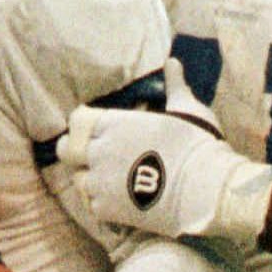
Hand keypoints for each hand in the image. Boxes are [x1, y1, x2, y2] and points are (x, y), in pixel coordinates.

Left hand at [57, 60, 271, 246]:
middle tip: (90, 157)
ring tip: (112, 183)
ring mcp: (100, 182)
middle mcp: (99, 151)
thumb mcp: (188, 109)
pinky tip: (122, 202)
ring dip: (91, 181)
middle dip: (73, 152)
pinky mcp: (106, 209)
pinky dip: (104, 205)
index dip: (83, 126)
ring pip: (79, 180)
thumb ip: (174, 86)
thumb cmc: (199, 145)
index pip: (77, 120)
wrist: (207, 190)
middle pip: (65, 150)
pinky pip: (93, 206)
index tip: (93, 131)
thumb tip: (173, 62)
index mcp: (114, 123)